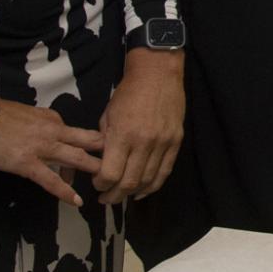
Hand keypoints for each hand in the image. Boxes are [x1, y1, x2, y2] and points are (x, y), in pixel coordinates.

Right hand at [0, 74, 105, 207]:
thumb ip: (46, 125)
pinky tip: (77, 201)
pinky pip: (50, 179)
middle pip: (90, 142)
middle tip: (129, 165)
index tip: (105, 158)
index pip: (81, 135)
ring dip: (95, 170)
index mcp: (55, 119)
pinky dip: (65, 190)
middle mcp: (54, 131)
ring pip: (77, 159)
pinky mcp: (27, 163)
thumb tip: (58, 136)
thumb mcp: (30, 115)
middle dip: (110, 154)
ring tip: (112, 183)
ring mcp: (42, 148)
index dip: (94, 148)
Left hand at [94, 49, 183, 204]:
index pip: (111, 174)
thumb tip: (102, 164)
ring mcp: (163, 143)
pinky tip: (142, 192)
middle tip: (106, 198)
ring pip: (148, 180)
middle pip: (129, 182)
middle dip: (114, 195)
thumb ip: (105, 142)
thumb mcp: (107, 115)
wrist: (158, 73)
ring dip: (132, 193)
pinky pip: (165, 171)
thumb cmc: (128, 92)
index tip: (96, 184)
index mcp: (123, 134)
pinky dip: (153, 186)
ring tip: (122, 196)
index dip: (101, 185)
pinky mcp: (176, 141)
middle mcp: (145, 142)